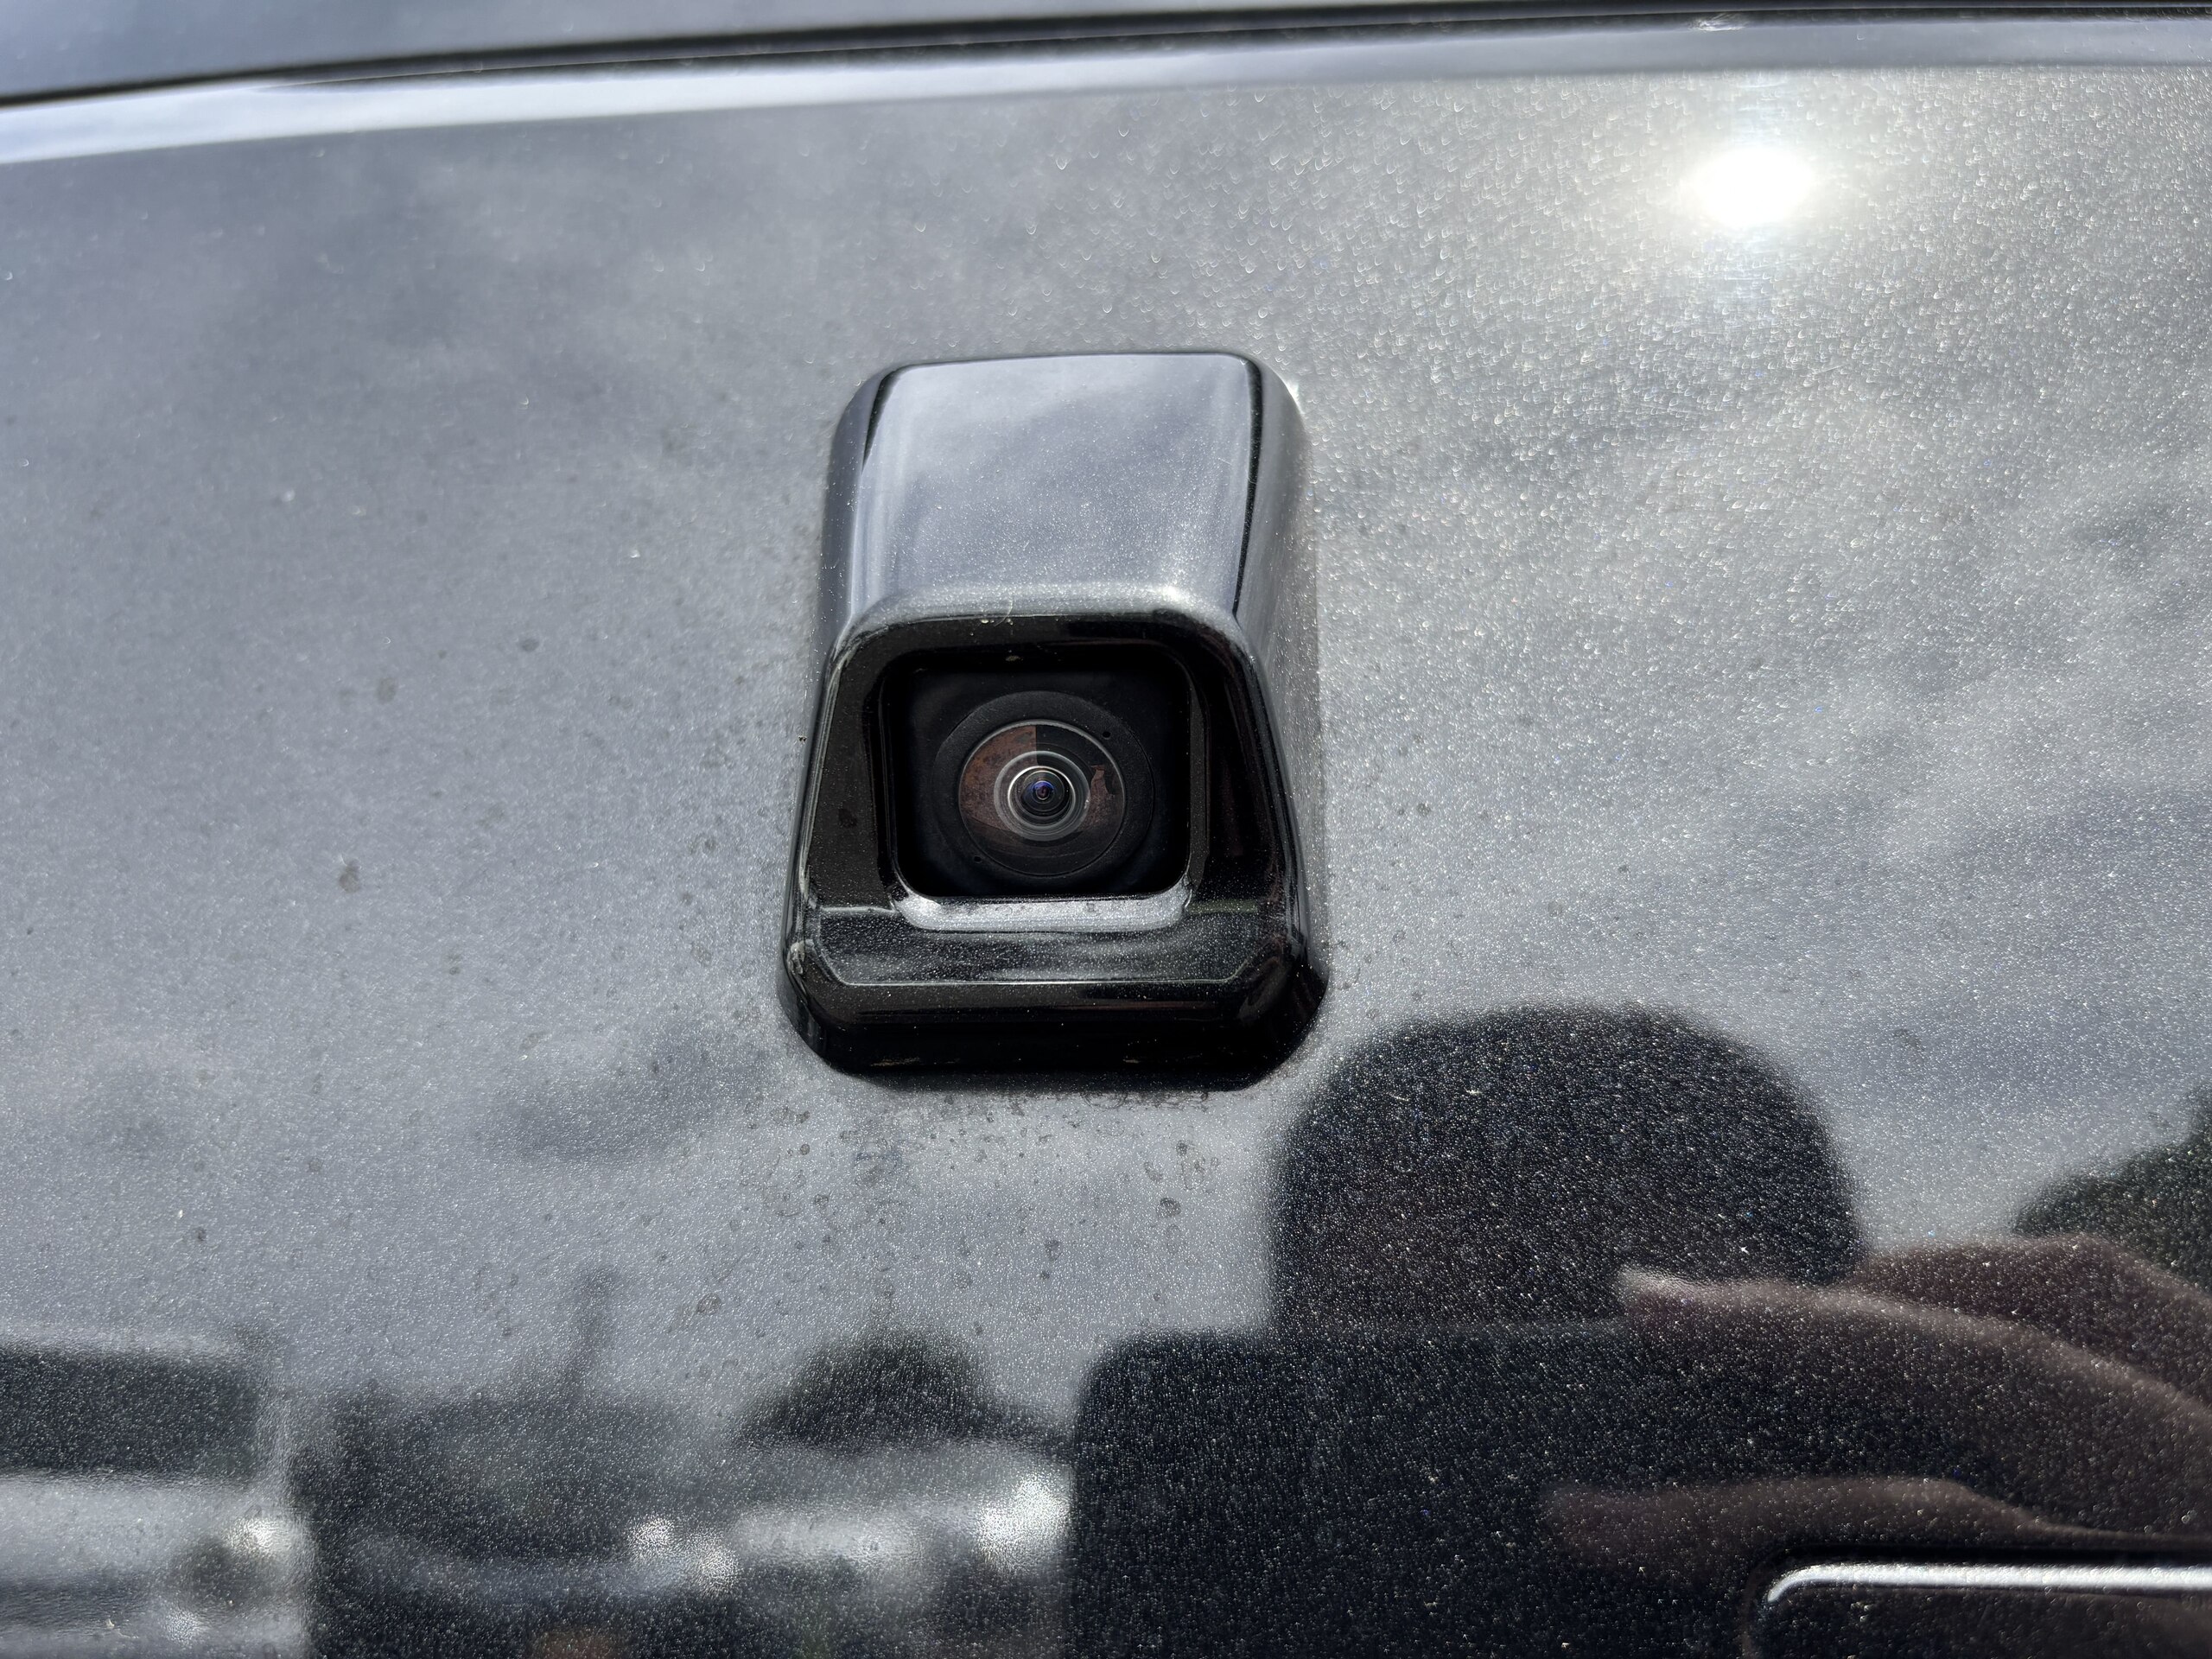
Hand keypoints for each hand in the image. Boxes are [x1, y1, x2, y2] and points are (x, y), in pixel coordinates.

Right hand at [1547, 1234, 2211, 1586]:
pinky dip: (2029, 1291)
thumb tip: (1771, 1619)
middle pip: (1997, 1372)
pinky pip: (2158, 1316)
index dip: (1737, 1521)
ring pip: (2091, 1301)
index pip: (1926, 1533)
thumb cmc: (2167, 1637)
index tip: (1598, 1520)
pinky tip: (1937, 1310)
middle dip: (1795, 1337)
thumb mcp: (2104, 1639)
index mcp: (2176, 1605)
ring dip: (1916, 1288)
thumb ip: (1949, 1621)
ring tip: (1781, 1303)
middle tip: (1644, 1314)